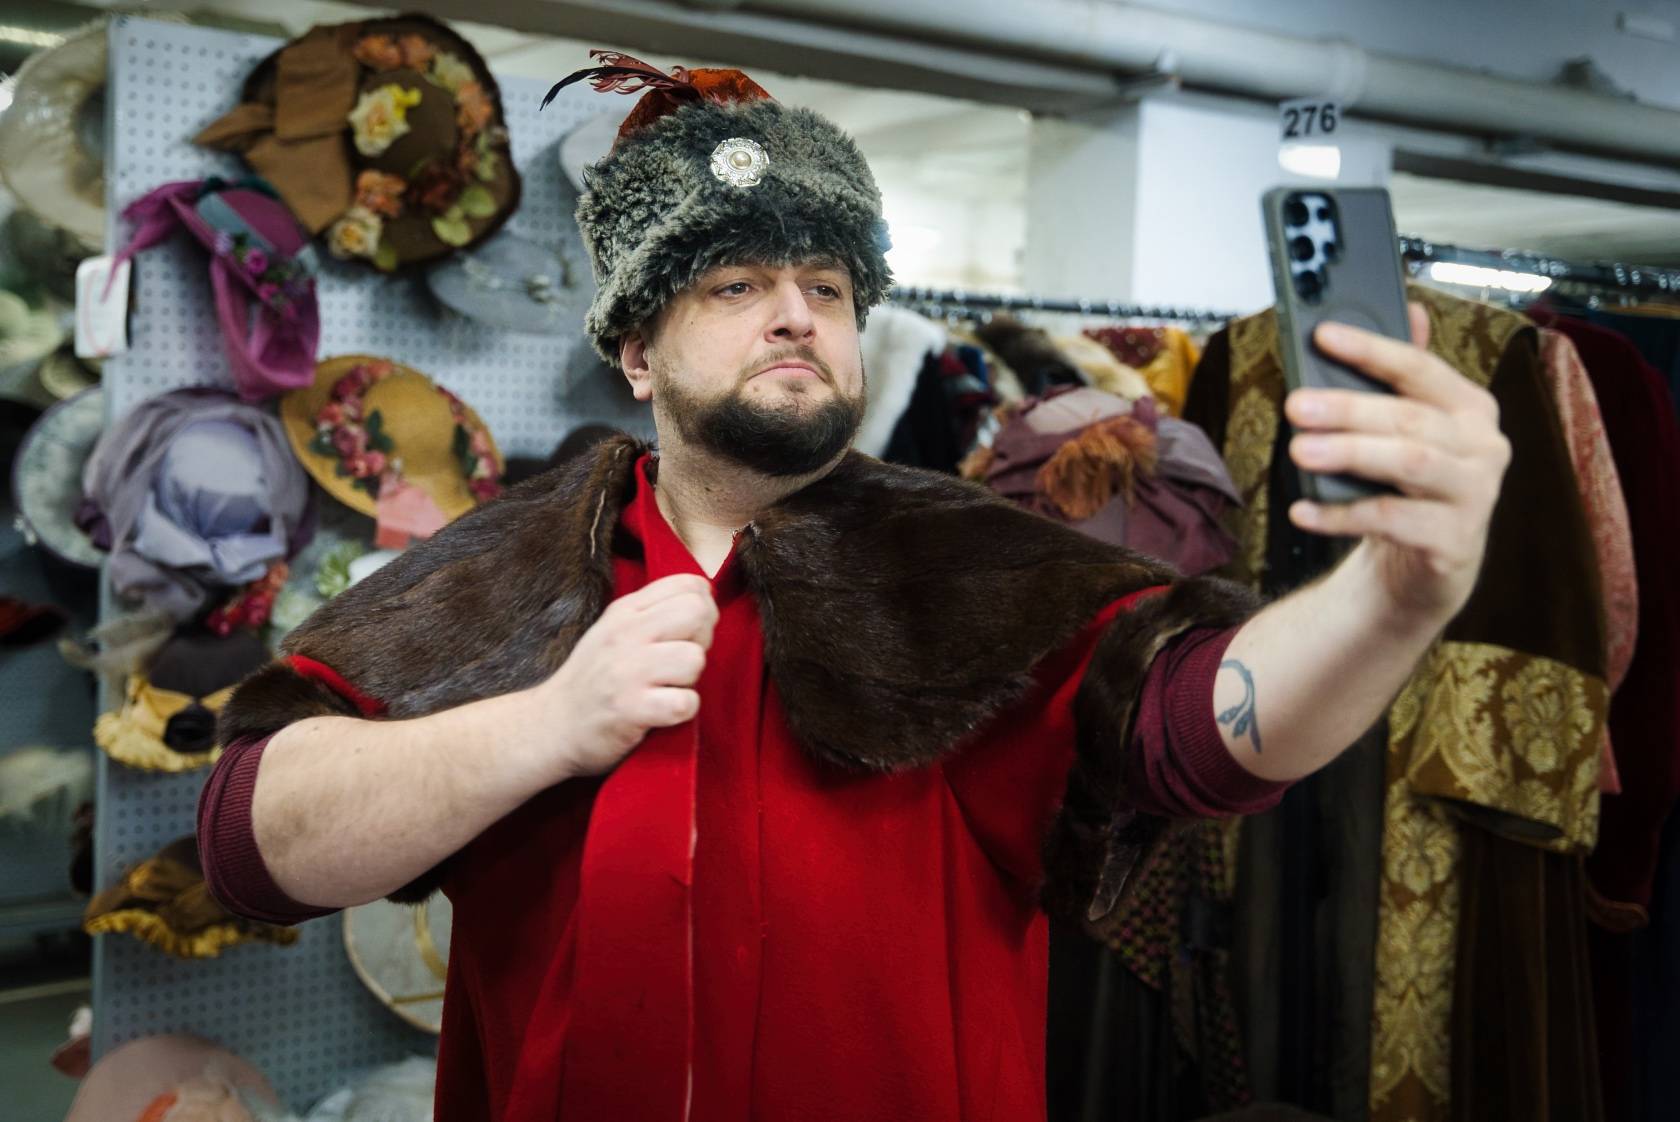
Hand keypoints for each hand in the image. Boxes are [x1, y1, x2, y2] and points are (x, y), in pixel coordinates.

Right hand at [525, 573, 717, 780]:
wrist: (550, 725)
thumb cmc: (593, 679)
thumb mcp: (615, 629)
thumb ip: (654, 611)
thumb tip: (705, 597)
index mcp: (626, 611)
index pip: (690, 585)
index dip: (703, 609)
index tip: (686, 633)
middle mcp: (626, 634)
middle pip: (697, 612)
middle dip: (703, 639)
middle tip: (681, 662)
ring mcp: (627, 671)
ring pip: (694, 658)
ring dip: (691, 679)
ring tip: (667, 688)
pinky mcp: (631, 709)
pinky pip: (684, 703)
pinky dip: (682, 711)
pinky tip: (663, 711)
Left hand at [1283, 303, 1511, 623]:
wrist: (1426, 565)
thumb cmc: (1413, 487)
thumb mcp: (1411, 429)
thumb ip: (1407, 376)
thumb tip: (1410, 310)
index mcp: (1470, 408)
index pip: (1419, 369)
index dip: (1371, 350)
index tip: (1322, 336)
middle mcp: (1482, 446)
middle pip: (1410, 418)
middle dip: (1349, 408)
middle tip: (1296, 405)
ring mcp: (1475, 494)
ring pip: (1409, 464)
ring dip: (1350, 454)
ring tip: (1300, 451)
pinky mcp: (1455, 540)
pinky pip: (1391, 521)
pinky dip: (1342, 515)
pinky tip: (1304, 511)